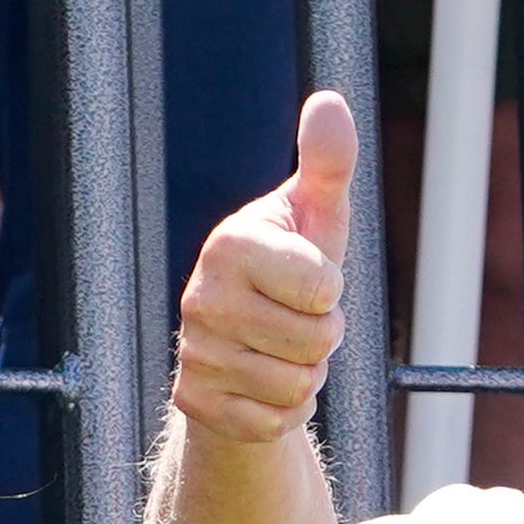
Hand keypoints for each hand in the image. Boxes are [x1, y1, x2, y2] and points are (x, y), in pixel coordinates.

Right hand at [174, 90, 354, 444]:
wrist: (245, 341)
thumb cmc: (292, 269)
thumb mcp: (317, 215)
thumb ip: (328, 162)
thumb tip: (328, 101)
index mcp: (230, 244)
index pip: (322, 288)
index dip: (330, 290)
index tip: (306, 279)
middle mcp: (199, 297)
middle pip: (316, 342)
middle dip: (323, 337)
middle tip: (294, 318)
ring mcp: (193, 353)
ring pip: (298, 386)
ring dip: (305, 374)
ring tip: (279, 348)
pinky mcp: (193, 403)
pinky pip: (274, 422)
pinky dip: (283, 410)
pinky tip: (261, 382)